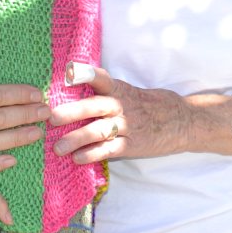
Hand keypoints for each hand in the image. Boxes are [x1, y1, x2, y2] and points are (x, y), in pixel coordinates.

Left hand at [47, 63, 181, 163]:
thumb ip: (104, 91)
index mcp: (119, 89)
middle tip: (51, 118)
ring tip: (57, 147)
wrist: (180, 121)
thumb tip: (70, 88)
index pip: (101, 78)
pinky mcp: (132, 145)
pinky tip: (78, 158)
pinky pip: (110, 150)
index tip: (69, 73)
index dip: (86, 74)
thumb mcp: (128, 91)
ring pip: (98, 131)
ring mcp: (127, 126)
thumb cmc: (146, 104)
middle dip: (72, 112)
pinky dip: (93, 154)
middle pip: (94, 106)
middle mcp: (121, 105)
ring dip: (76, 139)